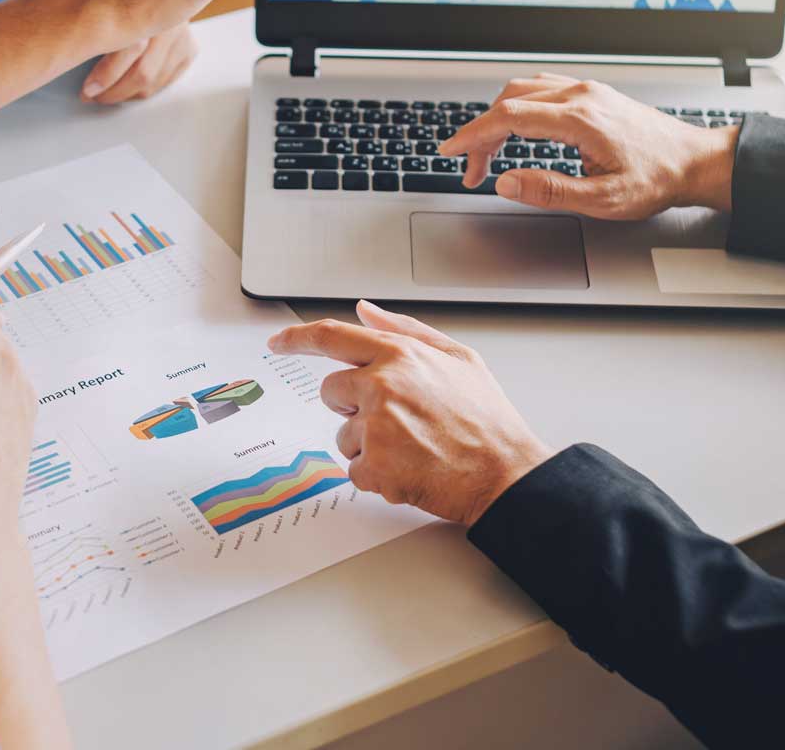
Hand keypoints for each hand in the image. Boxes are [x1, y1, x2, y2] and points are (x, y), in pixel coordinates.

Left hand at [80, 22, 197, 102]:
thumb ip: (95, 23)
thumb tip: (71, 56)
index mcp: (146, 2)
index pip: (129, 49)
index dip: (105, 76)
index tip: (87, 90)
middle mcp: (169, 19)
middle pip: (143, 72)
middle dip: (113, 92)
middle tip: (92, 96)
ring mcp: (181, 34)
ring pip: (153, 82)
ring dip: (126, 94)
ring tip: (104, 94)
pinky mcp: (188, 48)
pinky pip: (165, 81)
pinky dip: (144, 90)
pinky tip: (127, 88)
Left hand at [268, 301, 553, 525]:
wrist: (506, 473)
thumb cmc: (487, 419)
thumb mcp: (457, 357)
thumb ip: (405, 329)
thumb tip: (366, 311)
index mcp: (399, 355)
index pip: (330, 336)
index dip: (296, 339)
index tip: (278, 343)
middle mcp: (382, 385)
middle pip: (330, 390)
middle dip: (352, 405)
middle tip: (395, 419)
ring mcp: (376, 427)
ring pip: (342, 433)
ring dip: (368, 443)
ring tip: (413, 446)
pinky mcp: (374, 466)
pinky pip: (353, 469)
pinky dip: (376, 474)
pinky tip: (411, 468)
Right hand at [439, 73, 739, 219]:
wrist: (695, 162)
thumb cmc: (656, 181)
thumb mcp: (603, 199)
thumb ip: (550, 191)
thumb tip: (506, 182)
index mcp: (580, 119)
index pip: (508, 118)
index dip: (472, 136)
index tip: (450, 152)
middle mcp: (581, 96)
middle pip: (509, 101)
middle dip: (481, 134)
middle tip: (471, 169)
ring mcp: (587, 91)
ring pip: (523, 90)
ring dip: (497, 119)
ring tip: (489, 154)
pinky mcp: (593, 94)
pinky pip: (542, 89)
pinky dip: (517, 108)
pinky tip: (516, 129)